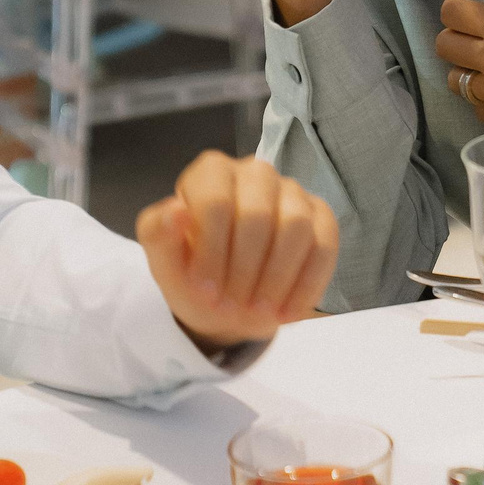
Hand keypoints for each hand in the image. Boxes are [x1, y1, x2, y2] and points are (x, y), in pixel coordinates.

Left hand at [135, 152, 338, 350]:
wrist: (227, 301)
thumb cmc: (194, 275)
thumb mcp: (165, 263)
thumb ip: (158, 235)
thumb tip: (175, 210)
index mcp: (211, 173)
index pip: (216, 203)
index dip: (212, 253)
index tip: (204, 292)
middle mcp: (254, 172)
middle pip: (258, 215)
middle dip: (244, 271)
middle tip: (232, 307)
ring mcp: (292, 191)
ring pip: (296, 227)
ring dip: (277, 279)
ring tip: (260, 312)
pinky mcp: (320, 216)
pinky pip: (325, 244)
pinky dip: (307, 285)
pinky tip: (287, 311)